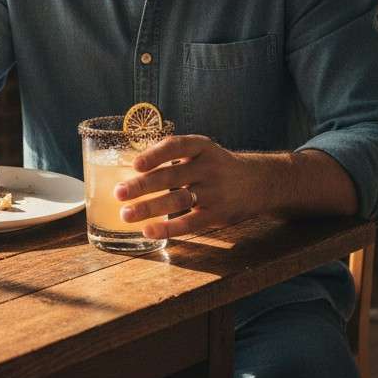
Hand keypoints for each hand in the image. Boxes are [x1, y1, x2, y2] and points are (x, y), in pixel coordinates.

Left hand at [114, 135, 259, 239]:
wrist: (259, 182)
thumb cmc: (218, 166)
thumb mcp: (202, 151)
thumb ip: (174, 156)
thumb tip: (131, 166)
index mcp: (202, 147)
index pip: (176, 146)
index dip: (155, 155)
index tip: (135, 164)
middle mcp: (208, 167)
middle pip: (171, 176)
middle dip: (142, 185)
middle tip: (118, 193)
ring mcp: (214, 192)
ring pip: (177, 200)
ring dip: (149, 208)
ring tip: (126, 214)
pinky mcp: (218, 214)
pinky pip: (190, 222)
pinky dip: (168, 228)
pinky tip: (148, 231)